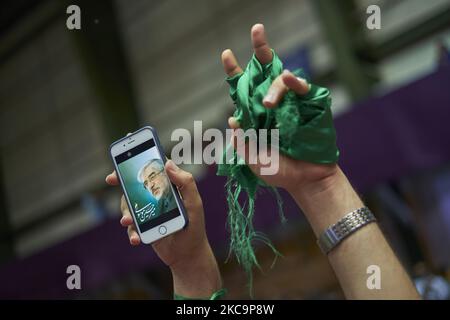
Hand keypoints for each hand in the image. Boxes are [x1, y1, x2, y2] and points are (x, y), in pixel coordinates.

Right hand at [106, 160, 221, 296]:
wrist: (188, 255)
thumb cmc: (194, 226)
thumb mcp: (194, 203)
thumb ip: (185, 183)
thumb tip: (168, 164)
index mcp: (169, 187)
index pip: (154, 169)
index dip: (140, 160)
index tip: (127, 157)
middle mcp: (157, 196)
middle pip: (135, 184)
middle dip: (121, 181)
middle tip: (111, 178)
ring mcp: (148, 211)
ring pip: (129, 205)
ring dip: (126, 212)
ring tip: (128, 221)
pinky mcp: (144, 227)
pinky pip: (132, 226)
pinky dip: (131, 232)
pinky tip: (136, 239)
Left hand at [221, 23, 337, 196]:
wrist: (305, 180)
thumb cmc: (279, 171)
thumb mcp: (253, 161)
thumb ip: (242, 145)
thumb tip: (233, 123)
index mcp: (255, 115)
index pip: (242, 90)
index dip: (234, 72)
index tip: (226, 54)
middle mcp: (271, 105)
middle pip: (263, 73)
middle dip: (260, 51)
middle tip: (256, 30)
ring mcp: (290, 103)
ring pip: (280, 80)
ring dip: (273, 86)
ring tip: (269, 103)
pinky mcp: (309, 106)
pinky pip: (302, 89)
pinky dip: (295, 82)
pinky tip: (289, 79)